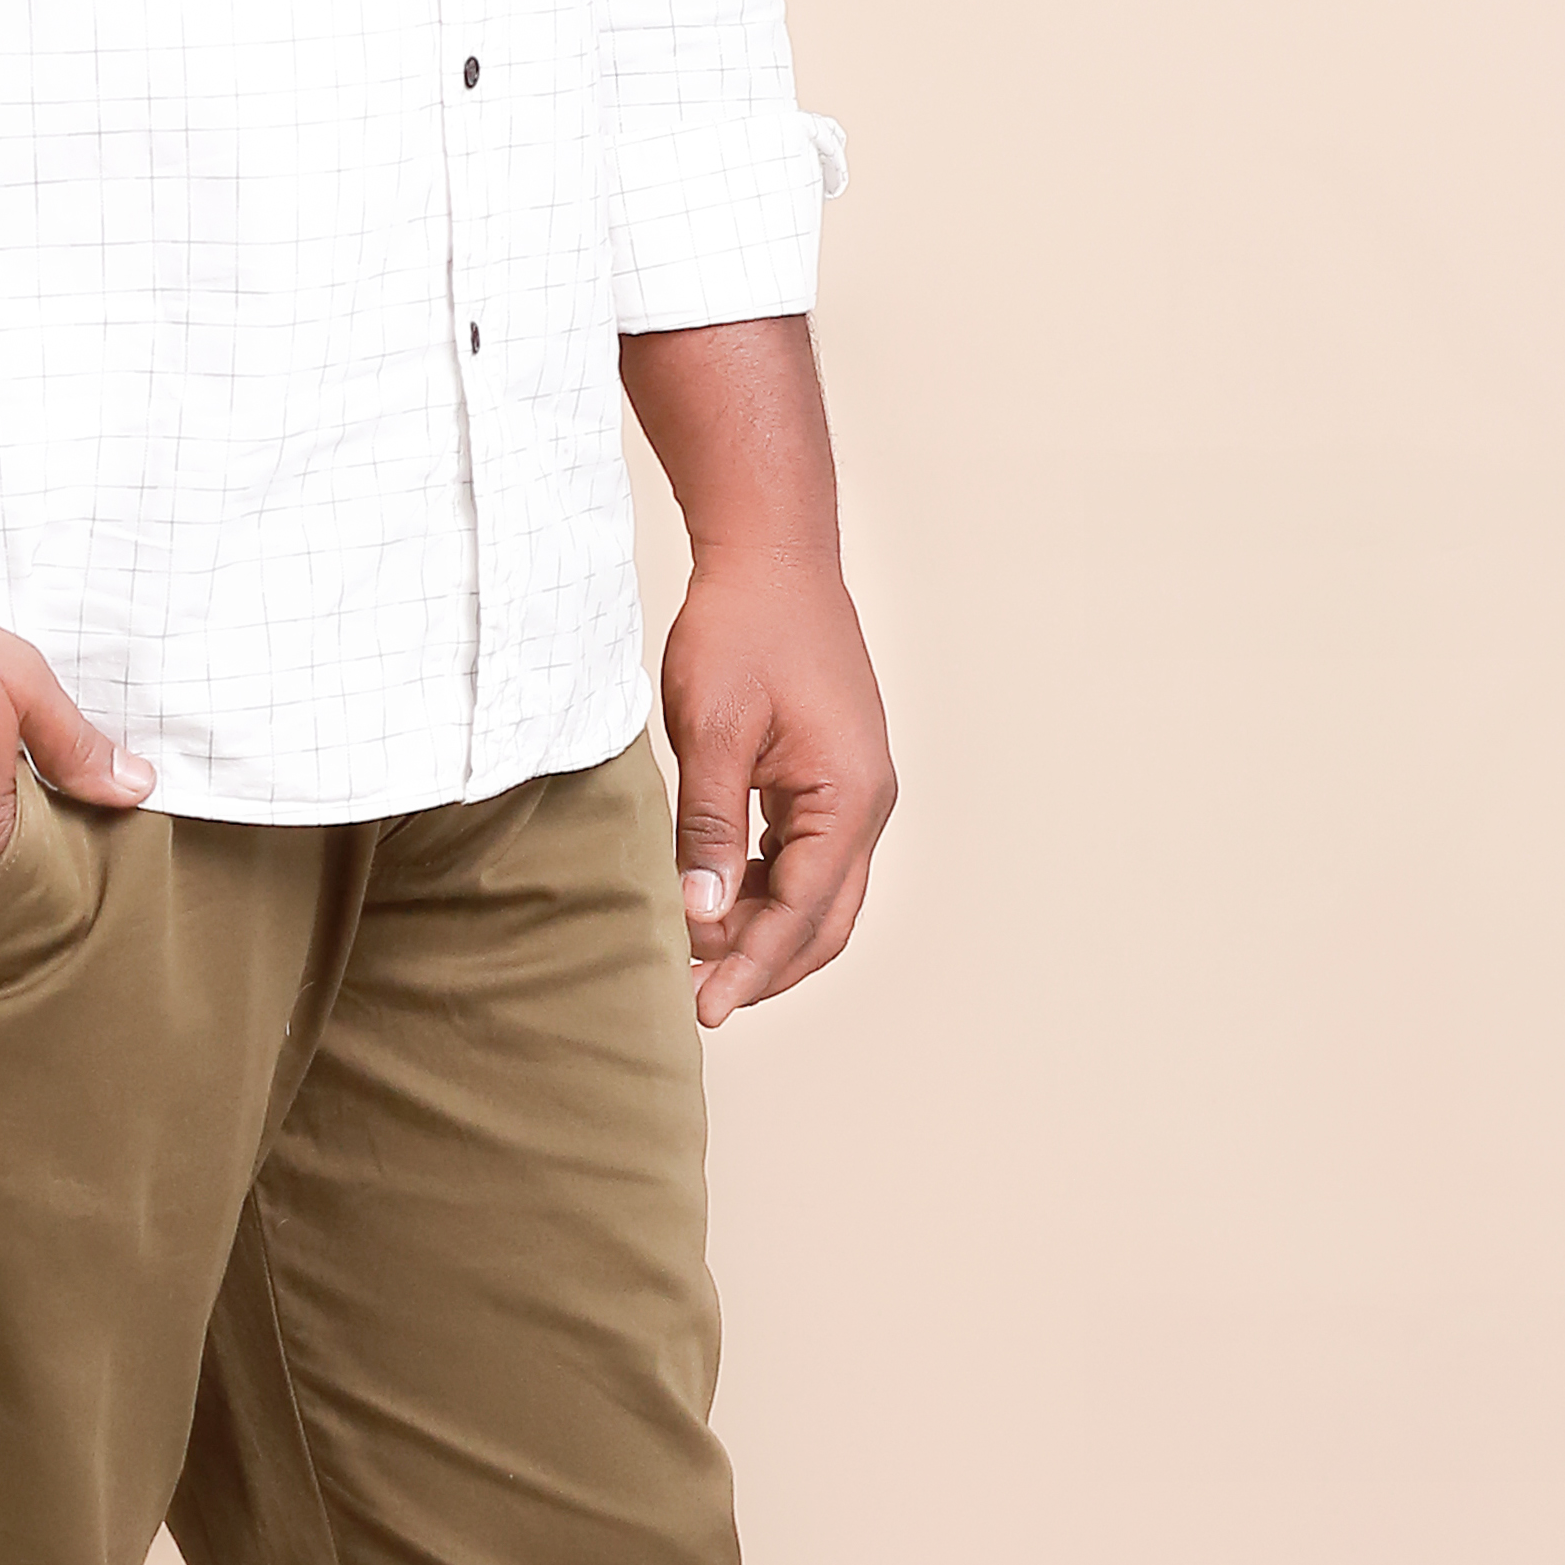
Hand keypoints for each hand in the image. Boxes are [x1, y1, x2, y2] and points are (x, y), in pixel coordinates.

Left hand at [660, 554, 895, 1026]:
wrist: (771, 555)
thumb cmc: (742, 628)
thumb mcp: (711, 728)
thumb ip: (708, 825)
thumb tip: (703, 911)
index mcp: (849, 795)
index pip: (803, 911)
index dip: (753, 966)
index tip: (704, 1008)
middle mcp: (867, 802)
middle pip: (826, 921)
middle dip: (765, 967)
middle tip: (699, 1002)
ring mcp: (854, 791)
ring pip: (817, 895)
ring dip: (764, 932)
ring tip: (697, 959)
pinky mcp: (830, 778)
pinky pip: (806, 858)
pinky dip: (766, 892)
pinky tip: (716, 902)